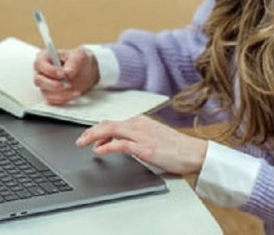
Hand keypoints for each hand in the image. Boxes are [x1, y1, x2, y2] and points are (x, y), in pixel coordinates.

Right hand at [33, 47, 99, 104]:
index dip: (49, 70)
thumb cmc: (78, 60)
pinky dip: (64, 99)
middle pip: (38, 80)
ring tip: (74, 90)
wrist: (85, 71)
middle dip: (53, 84)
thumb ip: (73, 62)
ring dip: (61, 93)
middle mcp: (42, 71)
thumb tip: (67, 72)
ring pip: (45, 92)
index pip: (39, 64)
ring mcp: (44, 84)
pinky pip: (52, 100)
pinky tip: (73, 93)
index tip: (62, 74)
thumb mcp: (79, 56)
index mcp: (45, 57)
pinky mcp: (50, 94)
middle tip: (66, 84)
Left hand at [76, 115, 207, 175]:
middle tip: (80, 140)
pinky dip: (106, 146)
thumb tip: (118, 143)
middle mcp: (139, 124)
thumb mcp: (153, 137)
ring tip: (83, 143)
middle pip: (108, 124)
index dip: (97, 129)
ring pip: (111, 130)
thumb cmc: (176, 147)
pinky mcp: (144, 147)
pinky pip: (120, 144)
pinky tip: (98, 151)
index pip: (113, 122)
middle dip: (91, 132)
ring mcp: (142, 135)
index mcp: (141, 121)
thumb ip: (136, 137)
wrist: (193, 152)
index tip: (88, 136)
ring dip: (94, 136)